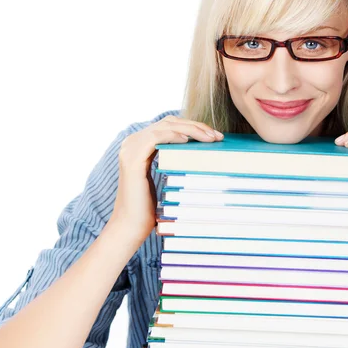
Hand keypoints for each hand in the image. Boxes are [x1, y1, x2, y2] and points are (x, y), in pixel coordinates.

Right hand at [109, 115, 223, 242]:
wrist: (131, 225)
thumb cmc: (150, 207)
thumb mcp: (165, 177)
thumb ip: (174, 161)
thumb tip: (200, 152)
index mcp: (139, 144)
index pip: (169, 126)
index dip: (192, 126)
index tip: (214, 136)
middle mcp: (132, 142)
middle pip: (169, 122)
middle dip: (196, 126)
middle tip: (217, 136)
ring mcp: (130, 149)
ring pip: (165, 127)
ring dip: (191, 130)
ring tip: (210, 138)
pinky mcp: (132, 159)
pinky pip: (156, 137)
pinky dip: (174, 136)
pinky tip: (188, 141)